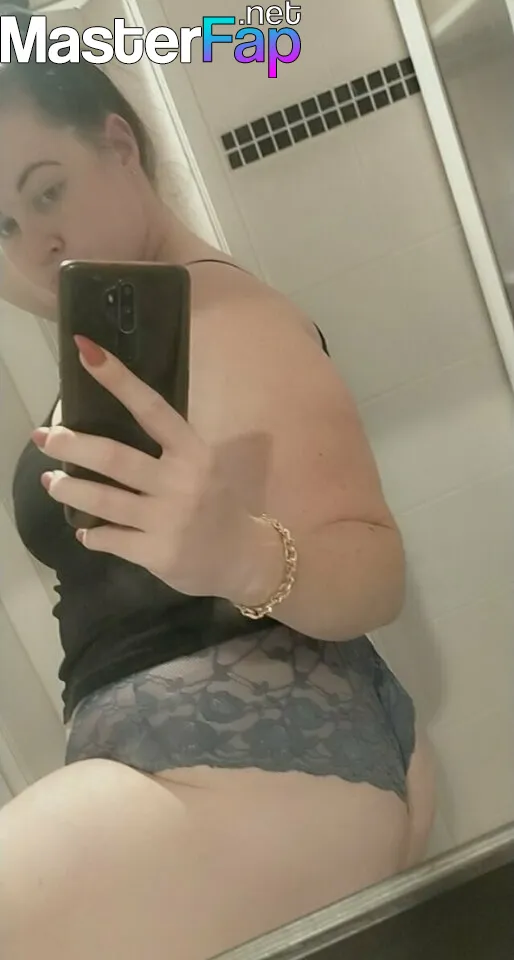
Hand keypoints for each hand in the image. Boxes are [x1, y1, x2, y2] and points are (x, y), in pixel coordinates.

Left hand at [32, 336, 280, 603]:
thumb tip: (105, 427)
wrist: (245, 557)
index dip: (118, 380)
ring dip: (69, 489)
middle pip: (114, 457)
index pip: (152, 408)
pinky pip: (109, 539)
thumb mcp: (202, 465)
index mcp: (194, 452)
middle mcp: (181, 482)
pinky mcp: (158, 553)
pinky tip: (86, 531)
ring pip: (103, 500)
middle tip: (44, 437)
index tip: (86, 352)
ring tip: (52, 482)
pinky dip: (91, 534)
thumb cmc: (217, 503)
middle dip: (72, 445)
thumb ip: (165, 447)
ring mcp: (168, 520)